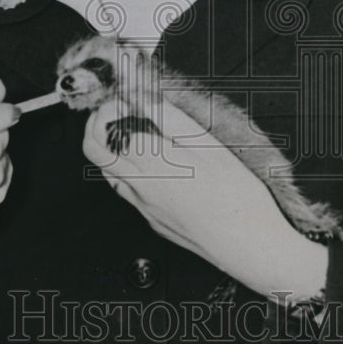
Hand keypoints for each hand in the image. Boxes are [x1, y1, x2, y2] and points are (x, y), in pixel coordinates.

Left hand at [83, 97, 327, 300]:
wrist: (249, 247)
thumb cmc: (237, 197)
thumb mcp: (208, 144)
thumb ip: (169, 117)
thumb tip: (142, 96)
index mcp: (151, 163)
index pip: (107, 126)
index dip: (114, 104)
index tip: (130, 96)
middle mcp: (139, 186)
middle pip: (93, 149)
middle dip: (97, 123)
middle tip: (117, 109)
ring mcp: (143, 206)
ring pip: (106, 171)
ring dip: (110, 147)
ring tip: (135, 131)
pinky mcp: (153, 220)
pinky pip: (126, 191)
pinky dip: (127, 169)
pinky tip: (152, 162)